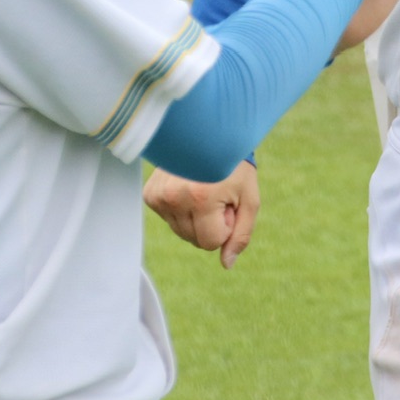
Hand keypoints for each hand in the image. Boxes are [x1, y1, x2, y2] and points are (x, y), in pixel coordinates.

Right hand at [143, 160, 261, 267]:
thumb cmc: (235, 167)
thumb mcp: (250, 200)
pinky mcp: (149, 194)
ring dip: (195, 217)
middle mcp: (174, 197)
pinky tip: (188, 188)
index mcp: (200, 199)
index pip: (210, 243)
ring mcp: (159, 195)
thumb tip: (227, 264)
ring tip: (203, 189)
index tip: (228, 202)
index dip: (225, 226)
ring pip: (180, 232)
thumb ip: (241, 235)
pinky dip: (180, 209)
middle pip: (194, 239)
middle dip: (210, 223)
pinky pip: (168, 220)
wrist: (210, 135)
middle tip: (216, 194)